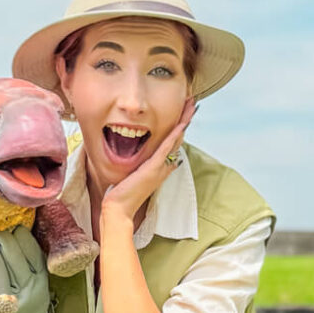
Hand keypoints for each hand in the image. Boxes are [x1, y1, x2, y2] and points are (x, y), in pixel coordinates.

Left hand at [101, 100, 196, 222]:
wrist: (120, 209)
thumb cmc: (124, 194)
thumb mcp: (135, 176)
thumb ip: (143, 167)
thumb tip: (147, 160)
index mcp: (160, 167)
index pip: (173, 143)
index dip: (180, 127)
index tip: (184, 113)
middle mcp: (163, 166)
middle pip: (178, 139)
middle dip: (186, 120)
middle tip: (193, 104)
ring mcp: (159, 167)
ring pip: (176, 140)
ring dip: (184, 122)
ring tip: (192, 107)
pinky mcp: (153, 168)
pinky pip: (166, 149)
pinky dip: (174, 136)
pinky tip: (180, 124)